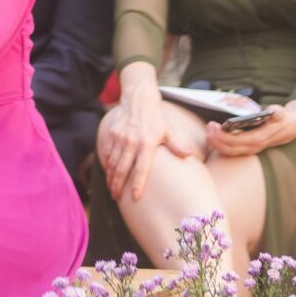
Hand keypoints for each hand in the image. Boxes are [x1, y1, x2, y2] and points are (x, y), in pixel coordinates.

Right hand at [97, 74, 193, 202]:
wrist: (138, 98)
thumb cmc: (155, 117)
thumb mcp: (168, 130)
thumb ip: (176, 144)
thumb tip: (189, 156)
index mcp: (147, 143)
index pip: (142, 168)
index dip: (138, 183)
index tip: (135, 197)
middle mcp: (131, 141)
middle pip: (123, 169)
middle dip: (118, 185)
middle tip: (116, 197)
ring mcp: (120, 137)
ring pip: (113, 162)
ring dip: (111, 177)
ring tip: (111, 189)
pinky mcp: (111, 133)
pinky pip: (107, 152)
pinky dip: (106, 164)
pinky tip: (107, 173)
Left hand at [206, 99, 295, 157]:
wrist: (290, 127)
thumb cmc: (282, 117)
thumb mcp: (282, 113)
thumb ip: (278, 113)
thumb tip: (274, 112)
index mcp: (260, 138)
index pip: (238, 141)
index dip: (224, 136)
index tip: (215, 127)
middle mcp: (254, 147)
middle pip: (230, 149)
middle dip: (216, 140)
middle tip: (208, 127)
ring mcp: (250, 149)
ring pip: (229, 152)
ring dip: (216, 144)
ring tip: (208, 131)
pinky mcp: (247, 149)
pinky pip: (231, 151)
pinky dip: (220, 146)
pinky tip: (213, 137)